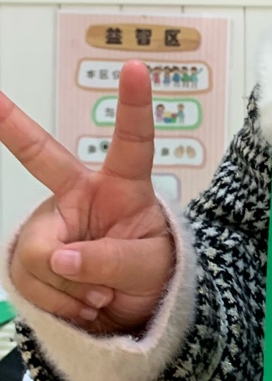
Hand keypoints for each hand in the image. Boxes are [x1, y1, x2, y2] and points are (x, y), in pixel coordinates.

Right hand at [0, 61, 174, 334]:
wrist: (129, 312)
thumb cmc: (149, 273)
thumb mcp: (148, 268)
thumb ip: (112, 260)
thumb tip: (61, 258)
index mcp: (122, 185)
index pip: (132, 141)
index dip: (134, 105)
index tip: (135, 68)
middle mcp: (79, 195)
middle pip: (42, 160)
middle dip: (12, 125)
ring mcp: (50, 224)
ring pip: (41, 253)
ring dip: (72, 287)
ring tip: (100, 292)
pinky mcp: (29, 255)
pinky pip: (29, 281)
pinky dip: (58, 303)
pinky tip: (81, 302)